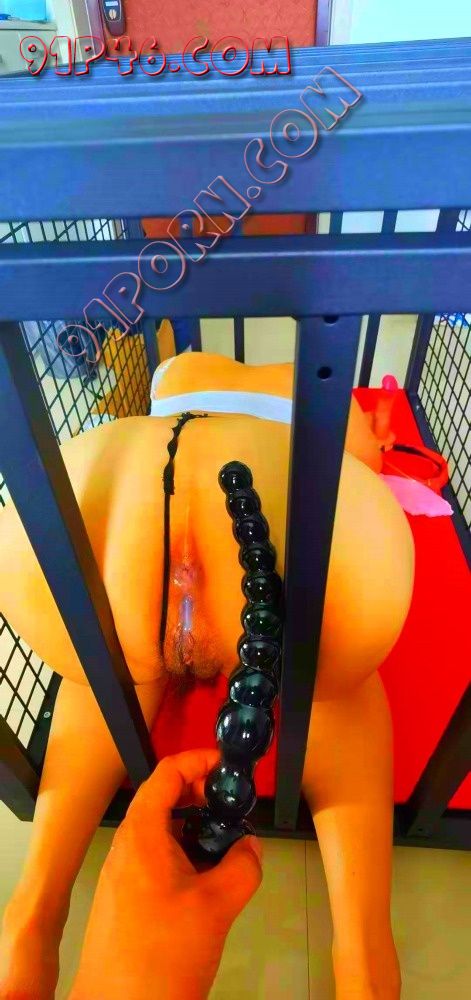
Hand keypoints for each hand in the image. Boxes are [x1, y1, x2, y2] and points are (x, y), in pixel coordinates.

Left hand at [69, 749, 262, 999]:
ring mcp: (123, 875)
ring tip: (228, 845)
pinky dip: (184, 857)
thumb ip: (243, 866)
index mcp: (142, 834)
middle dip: (202, 797)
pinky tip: (209, 881)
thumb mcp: (217, 905)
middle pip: (164, 800)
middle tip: (234, 807)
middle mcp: (127, 847)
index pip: (167, 773)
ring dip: (195, 830)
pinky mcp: (126, 901)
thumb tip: (251, 847)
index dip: (199, 760)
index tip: (229, 766)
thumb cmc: (161, 953)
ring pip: (162, 833)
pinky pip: (157, 861)